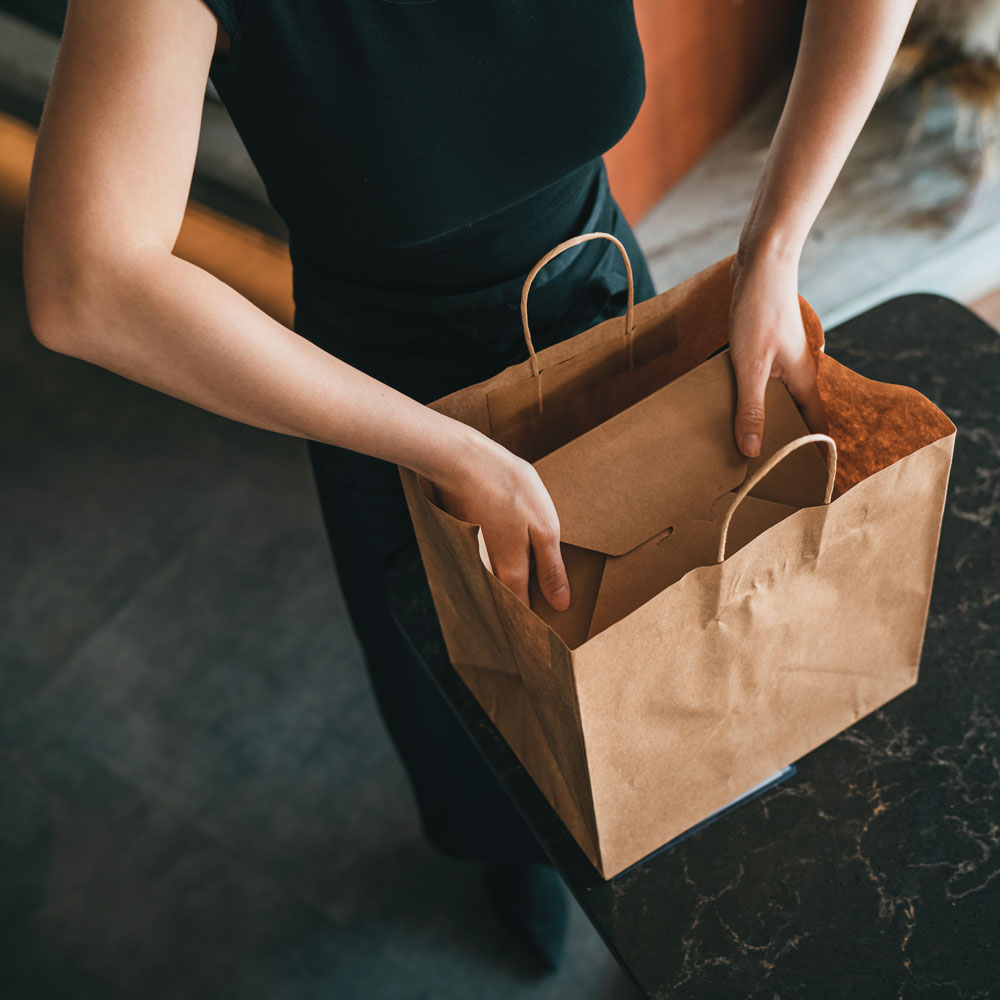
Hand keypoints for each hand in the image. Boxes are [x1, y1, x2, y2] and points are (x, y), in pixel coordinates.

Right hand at [431, 432, 570, 611]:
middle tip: (525, 626)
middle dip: (515, 613)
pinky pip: (480, 562)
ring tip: (517, 596)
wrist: (461, 460)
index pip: (521, 610)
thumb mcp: (543, 527)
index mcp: (511, 570)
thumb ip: (551, 567)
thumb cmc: (508, 489)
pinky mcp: (464, 536)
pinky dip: (490, 568)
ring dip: (502, 591)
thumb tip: (560, 603)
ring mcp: (472, 553)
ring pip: (490, 581)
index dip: (531, 625)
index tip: (537, 640)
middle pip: (503, 598)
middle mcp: (488, 568)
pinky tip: (499, 560)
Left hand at [728, 247, 827, 457]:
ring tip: (741, 444)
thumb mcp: (750, 366)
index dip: (814, 454)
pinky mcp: (764, 347)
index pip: (816, 428)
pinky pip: (760, 382)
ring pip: (775, 398)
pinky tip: (727, 405)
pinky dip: (749, 397)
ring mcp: (781, 359)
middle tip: (762, 470)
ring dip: (762, 418)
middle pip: (794, 416)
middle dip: (782, 440)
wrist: (761, 261)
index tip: (805, 481)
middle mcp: (797, 373)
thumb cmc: (759, 309)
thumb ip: (751, 408)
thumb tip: (753, 450)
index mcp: (803, 381)